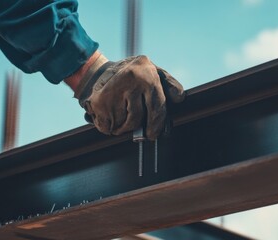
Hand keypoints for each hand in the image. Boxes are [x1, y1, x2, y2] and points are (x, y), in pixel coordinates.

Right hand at [65, 52, 184, 139]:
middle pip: (137, 118)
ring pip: (123, 124)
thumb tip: (179, 98)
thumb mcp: (153, 73)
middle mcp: (130, 79)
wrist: (98, 71)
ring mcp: (113, 89)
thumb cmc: (133, 77)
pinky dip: (110, 126)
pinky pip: (109, 126)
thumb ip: (169, 84)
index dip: (157, 124)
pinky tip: (110, 114)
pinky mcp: (98, 101)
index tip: (153, 134)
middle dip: (140, 129)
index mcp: (147, 72)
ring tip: (122, 115)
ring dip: (123, 127)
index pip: (156, 106)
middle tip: (144, 135)